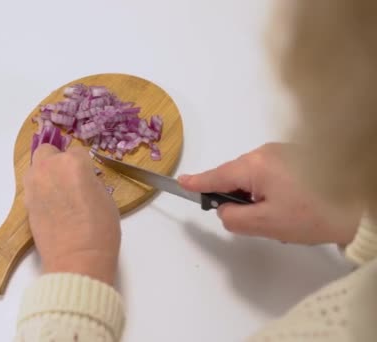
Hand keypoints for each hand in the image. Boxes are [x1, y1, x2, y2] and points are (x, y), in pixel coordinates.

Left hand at [23, 144, 120, 284]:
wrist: (77, 259)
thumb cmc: (100, 230)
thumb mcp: (105, 198)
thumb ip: (90, 181)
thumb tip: (82, 180)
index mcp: (74, 162)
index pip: (77, 152)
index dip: (84, 165)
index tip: (87, 178)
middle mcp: (50, 167)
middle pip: (48, 152)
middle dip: (57, 161)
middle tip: (69, 179)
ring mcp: (34, 185)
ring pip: (36, 168)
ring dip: (45, 174)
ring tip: (59, 193)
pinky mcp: (26, 202)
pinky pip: (33, 188)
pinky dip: (40, 191)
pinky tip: (52, 206)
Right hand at [178, 143, 360, 244]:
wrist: (359, 209)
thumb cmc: (313, 215)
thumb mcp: (266, 224)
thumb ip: (233, 218)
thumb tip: (223, 210)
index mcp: (256, 165)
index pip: (218, 175)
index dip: (198, 182)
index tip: (181, 183)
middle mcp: (267, 152)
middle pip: (236, 176)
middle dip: (239, 198)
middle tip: (256, 222)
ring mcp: (284, 152)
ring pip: (255, 176)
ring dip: (258, 197)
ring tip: (281, 218)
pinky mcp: (298, 157)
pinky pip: (272, 173)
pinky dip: (273, 190)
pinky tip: (291, 207)